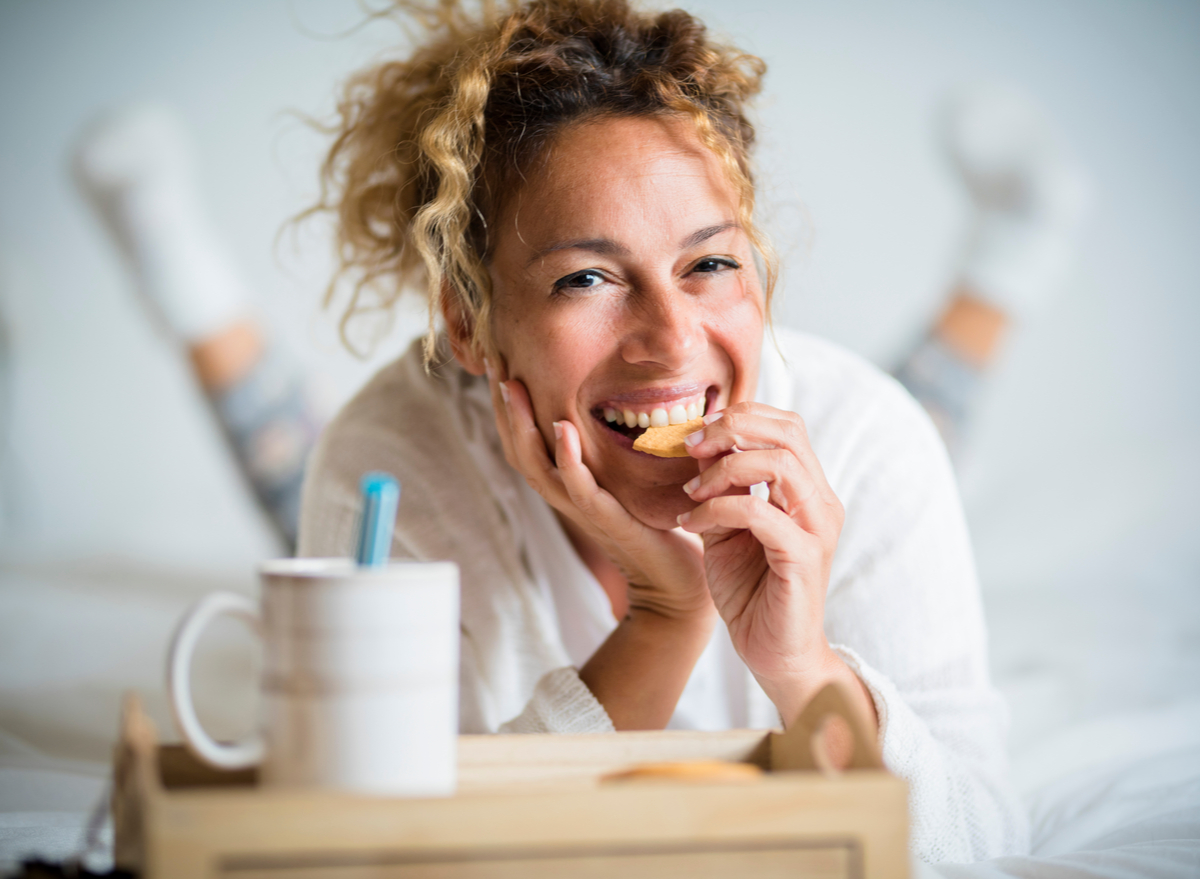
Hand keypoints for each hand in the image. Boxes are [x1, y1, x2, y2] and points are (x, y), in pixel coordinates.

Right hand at [484, 360, 711, 622]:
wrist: (678, 585)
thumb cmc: (659, 530)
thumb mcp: (631, 481)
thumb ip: (618, 450)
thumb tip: (625, 402)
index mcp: (569, 485)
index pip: (526, 442)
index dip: (508, 409)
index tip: (501, 366)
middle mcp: (567, 496)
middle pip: (519, 450)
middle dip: (504, 410)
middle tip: (494, 366)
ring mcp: (583, 510)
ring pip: (538, 465)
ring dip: (523, 426)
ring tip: (514, 387)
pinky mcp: (608, 520)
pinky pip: (578, 488)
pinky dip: (567, 459)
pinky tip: (562, 428)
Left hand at [677, 402, 847, 721]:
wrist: (773, 653)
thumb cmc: (750, 590)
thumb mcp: (727, 526)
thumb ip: (720, 486)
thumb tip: (697, 445)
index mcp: (807, 490)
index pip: (786, 425)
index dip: (740, 416)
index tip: (695, 434)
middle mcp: (820, 503)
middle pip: (788, 432)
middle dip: (731, 429)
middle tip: (690, 446)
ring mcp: (817, 528)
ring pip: (779, 464)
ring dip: (723, 469)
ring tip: (691, 493)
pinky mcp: (803, 557)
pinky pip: (759, 513)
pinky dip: (717, 509)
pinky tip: (692, 525)